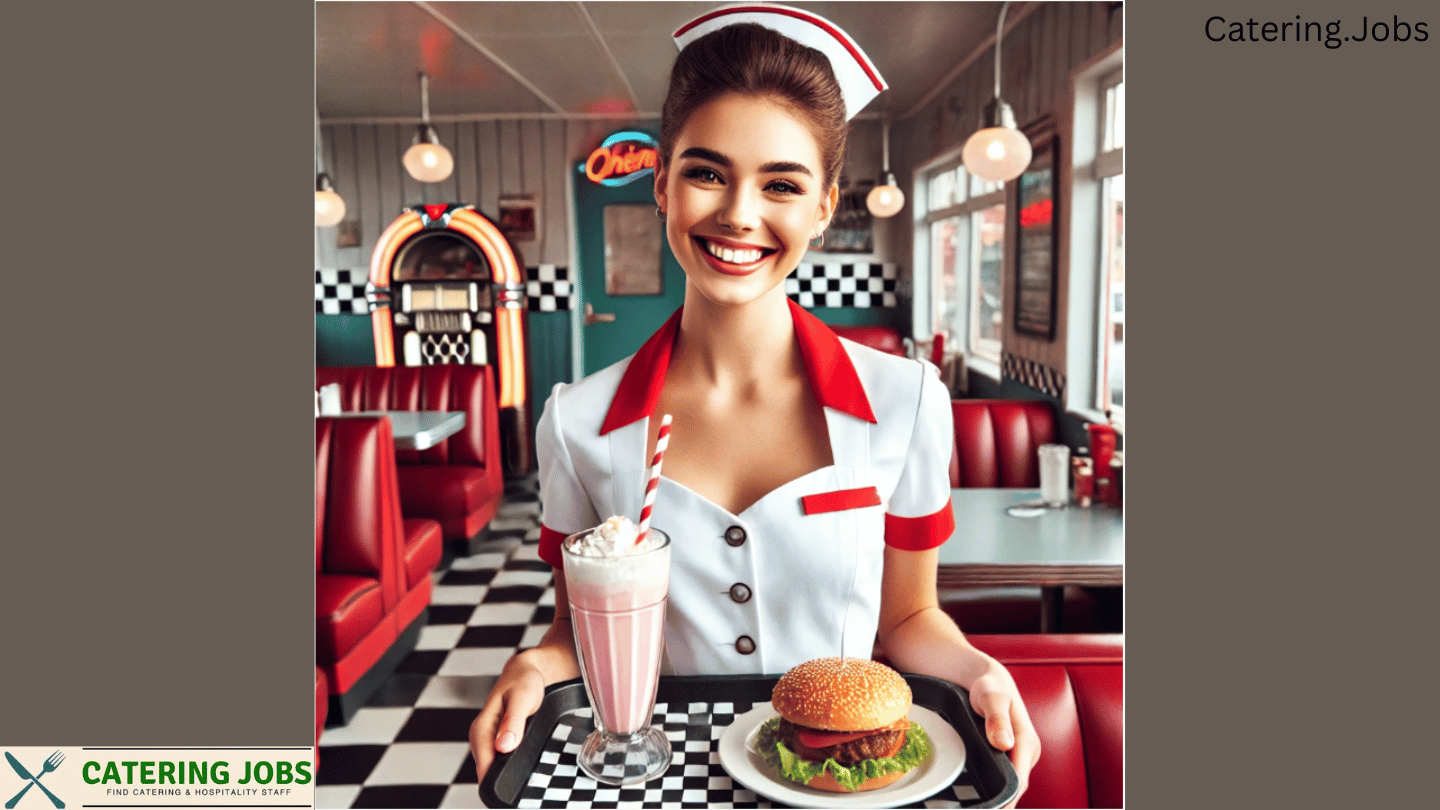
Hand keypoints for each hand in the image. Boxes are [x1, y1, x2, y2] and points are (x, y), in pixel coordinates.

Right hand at [469, 656, 547, 780]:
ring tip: (528, 766)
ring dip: (511, 772)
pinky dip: (514, 764)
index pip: (484, 767)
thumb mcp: (523, 697)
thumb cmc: (523, 681)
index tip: (515, 781)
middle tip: (527, 774)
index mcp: (482, 729)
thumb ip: (513, 721)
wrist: (526, 672)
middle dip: (507, 778)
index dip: (499, 778)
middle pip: (489, 773)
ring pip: (496, 769)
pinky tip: (525, 760)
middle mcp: (482, 738)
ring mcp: (490, 742)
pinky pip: (503, 762)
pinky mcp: (499, 743)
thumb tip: (504, 746)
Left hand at [969, 671, 1040, 808]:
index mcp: (1027, 741)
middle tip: (982, 809)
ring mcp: (1020, 754)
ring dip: (1001, 797)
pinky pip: (1007, 776)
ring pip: (1012, 783)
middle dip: (1003, 802)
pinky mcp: (1011, 754)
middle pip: (1017, 787)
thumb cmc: (990, 686)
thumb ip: (996, 718)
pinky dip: (999, 787)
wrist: (989, 680)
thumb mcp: (991, 697)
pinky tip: (985, 798)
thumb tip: (1004, 743)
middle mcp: (1028, 751)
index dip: (1007, 799)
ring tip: (983, 807)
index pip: (1020, 780)